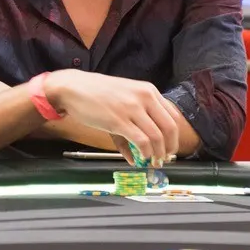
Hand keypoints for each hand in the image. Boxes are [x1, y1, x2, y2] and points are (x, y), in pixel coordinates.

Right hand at [44, 70, 178, 164]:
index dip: (174, 136)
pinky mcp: (119, 121)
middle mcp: (144, 98)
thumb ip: (135, 120)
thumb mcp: (124, 99)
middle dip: (170, 148)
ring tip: (153, 162)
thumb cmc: (97, 93)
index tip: (170, 148)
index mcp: (148, 91)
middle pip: (169, 128)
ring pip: (157, 137)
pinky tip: (141, 158)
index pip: (172, 116)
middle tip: (165, 159)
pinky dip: (144, 153)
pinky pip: (141, 141)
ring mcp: (132, 109)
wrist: (74, 88)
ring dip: (157, 154)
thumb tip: (138, 150)